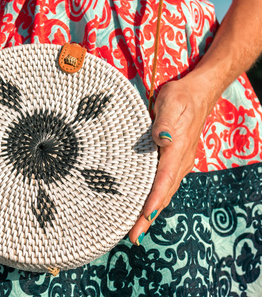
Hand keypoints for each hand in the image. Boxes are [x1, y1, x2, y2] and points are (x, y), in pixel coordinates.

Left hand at [127, 76, 210, 245]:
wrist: (198, 93)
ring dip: (150, 212)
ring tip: (134, 231)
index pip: (164, 180)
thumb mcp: (170, 103)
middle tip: (132, 237)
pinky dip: (153, 199)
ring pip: (163, 192)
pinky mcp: (172, 160)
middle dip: (148, 217)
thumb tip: (162, 139)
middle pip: (163, 194)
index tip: (144, 218)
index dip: (154, 201)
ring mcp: (177, 163)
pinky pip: (162, 184)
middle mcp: (179, 161)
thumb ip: (164, 122)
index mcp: (176, 150)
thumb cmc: (180, 97)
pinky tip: (142, 207)